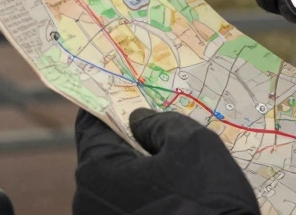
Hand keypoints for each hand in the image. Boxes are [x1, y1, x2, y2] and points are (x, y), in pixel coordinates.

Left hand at [73, 108, 259, 214]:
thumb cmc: (207, 200)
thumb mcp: (192, 144)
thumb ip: (159, 123)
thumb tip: (138, 120)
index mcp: (97, 171)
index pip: (90, 124)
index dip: (109, 105)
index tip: (126, 92)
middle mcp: (88, 202)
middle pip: (104, 155)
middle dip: (129, 140)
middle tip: (161, 126)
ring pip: (117, 183)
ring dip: (141, 170)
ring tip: (177, 162)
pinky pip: (128, 206)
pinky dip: (147, 194)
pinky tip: (178, 192)